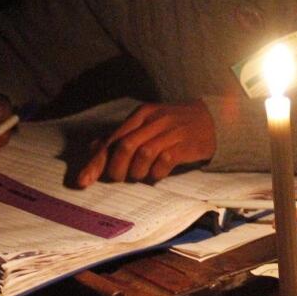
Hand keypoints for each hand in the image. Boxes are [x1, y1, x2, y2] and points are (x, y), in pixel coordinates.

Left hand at [76, 101, 215, 186]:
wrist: (212, 120)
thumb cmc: (174, 125)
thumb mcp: (147, 124)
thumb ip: (122, 135)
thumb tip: (94, 148)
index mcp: (142, 113)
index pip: (113, 139)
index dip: (97, 162)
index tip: (83, 181)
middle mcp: (155, 120)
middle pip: (125, 146)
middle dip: (116, 169)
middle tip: (118, 179)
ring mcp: (172, 131)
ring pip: (144, 154)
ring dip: (137, 172)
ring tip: (140, 176)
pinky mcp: (186, 144)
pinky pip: (165, 161)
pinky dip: (156, 172)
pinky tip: (157, 174)